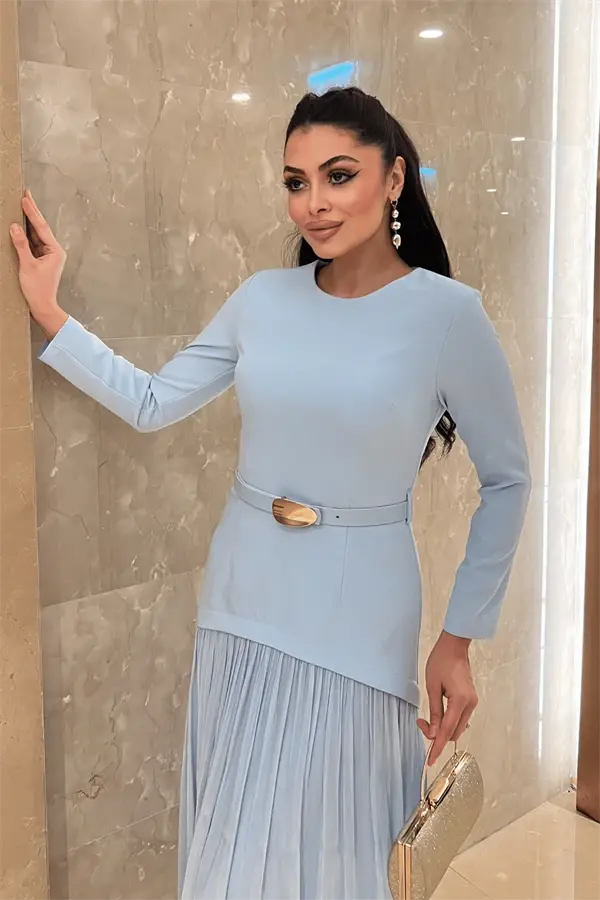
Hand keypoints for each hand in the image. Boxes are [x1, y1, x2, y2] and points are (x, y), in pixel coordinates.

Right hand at [9, 191, 67, 338]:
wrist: (43, 307)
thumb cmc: (38, 290)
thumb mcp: (27, 265)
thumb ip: (21, 245)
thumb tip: (15, 227)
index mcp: (55, 251)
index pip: (41, 227)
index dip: (32, 212)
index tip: (25, 198)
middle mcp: (54, 251)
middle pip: (40, 228)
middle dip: (32, 212)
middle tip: (25, 195)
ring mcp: (48, 256)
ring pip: (36, 235)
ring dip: (29, 222)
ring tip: (22, 205)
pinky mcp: (41, 261)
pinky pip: (33, 244)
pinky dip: (26, 235)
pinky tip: (20, 225)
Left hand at [417, 631, 477, 765]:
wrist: (454, 645)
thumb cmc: (441, 661)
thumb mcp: (432, 686)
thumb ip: (434, 711)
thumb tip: (432, 731)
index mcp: (460, 701)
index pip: (447, 731)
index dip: (437, 746)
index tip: (431, 760)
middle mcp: (470, 704)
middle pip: (453, 732)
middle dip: (437, 734)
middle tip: (420, 723)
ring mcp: (472, 702)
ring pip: (457, 726)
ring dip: (442, 728)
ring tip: (426, 718)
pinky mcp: (470, 699)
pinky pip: (460, 718)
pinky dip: (448, 721)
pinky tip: (437, 715)